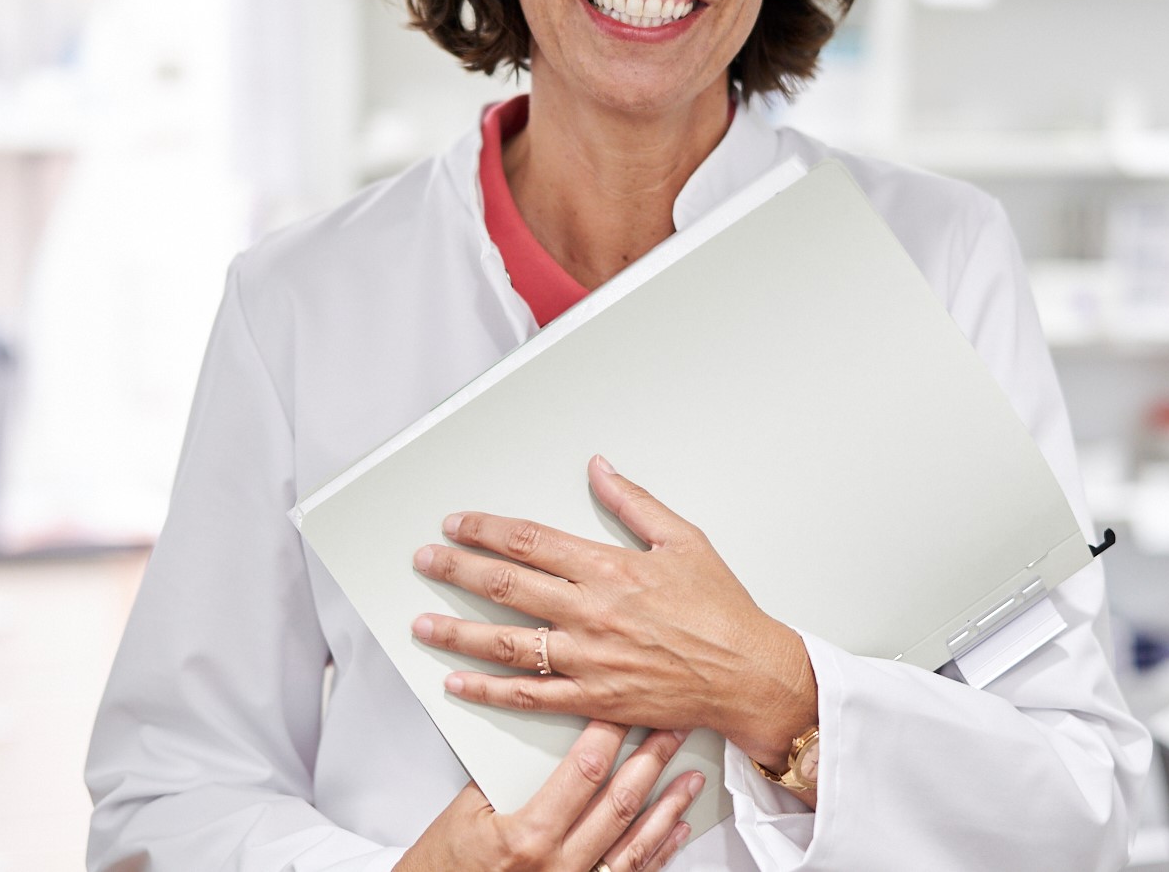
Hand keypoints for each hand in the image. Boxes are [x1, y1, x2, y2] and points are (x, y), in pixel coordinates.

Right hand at [395, 721, 697, 871]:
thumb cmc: (443, 869)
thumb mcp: (463, 816)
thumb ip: (505, 778)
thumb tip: (542, 741)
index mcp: (528, 836)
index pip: (584, 771)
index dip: (610, 734)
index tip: (628, 706)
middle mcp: (558, 866)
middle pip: (619, 802)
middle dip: (652, 761)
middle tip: (675, 728)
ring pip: (635, 842)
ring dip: (667, 806)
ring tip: (691, 777)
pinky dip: (658, 851)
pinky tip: (676, 829)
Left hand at [411, 456, 818, 771]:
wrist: (747, 674)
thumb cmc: (721, 610)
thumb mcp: (684, 539)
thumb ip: (634, 502)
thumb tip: (599, 468)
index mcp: (609, 569)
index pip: (530, 541)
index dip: (486, 529)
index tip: (457, 524)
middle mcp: (590, 613)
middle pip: (506, 586)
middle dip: (457, 570)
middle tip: (424, 561)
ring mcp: (588, 660)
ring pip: (507, 644)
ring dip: (458, 633)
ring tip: (422, 624)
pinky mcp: (593, 699)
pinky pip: (529, 696)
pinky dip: (489, 691)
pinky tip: (459, 683)